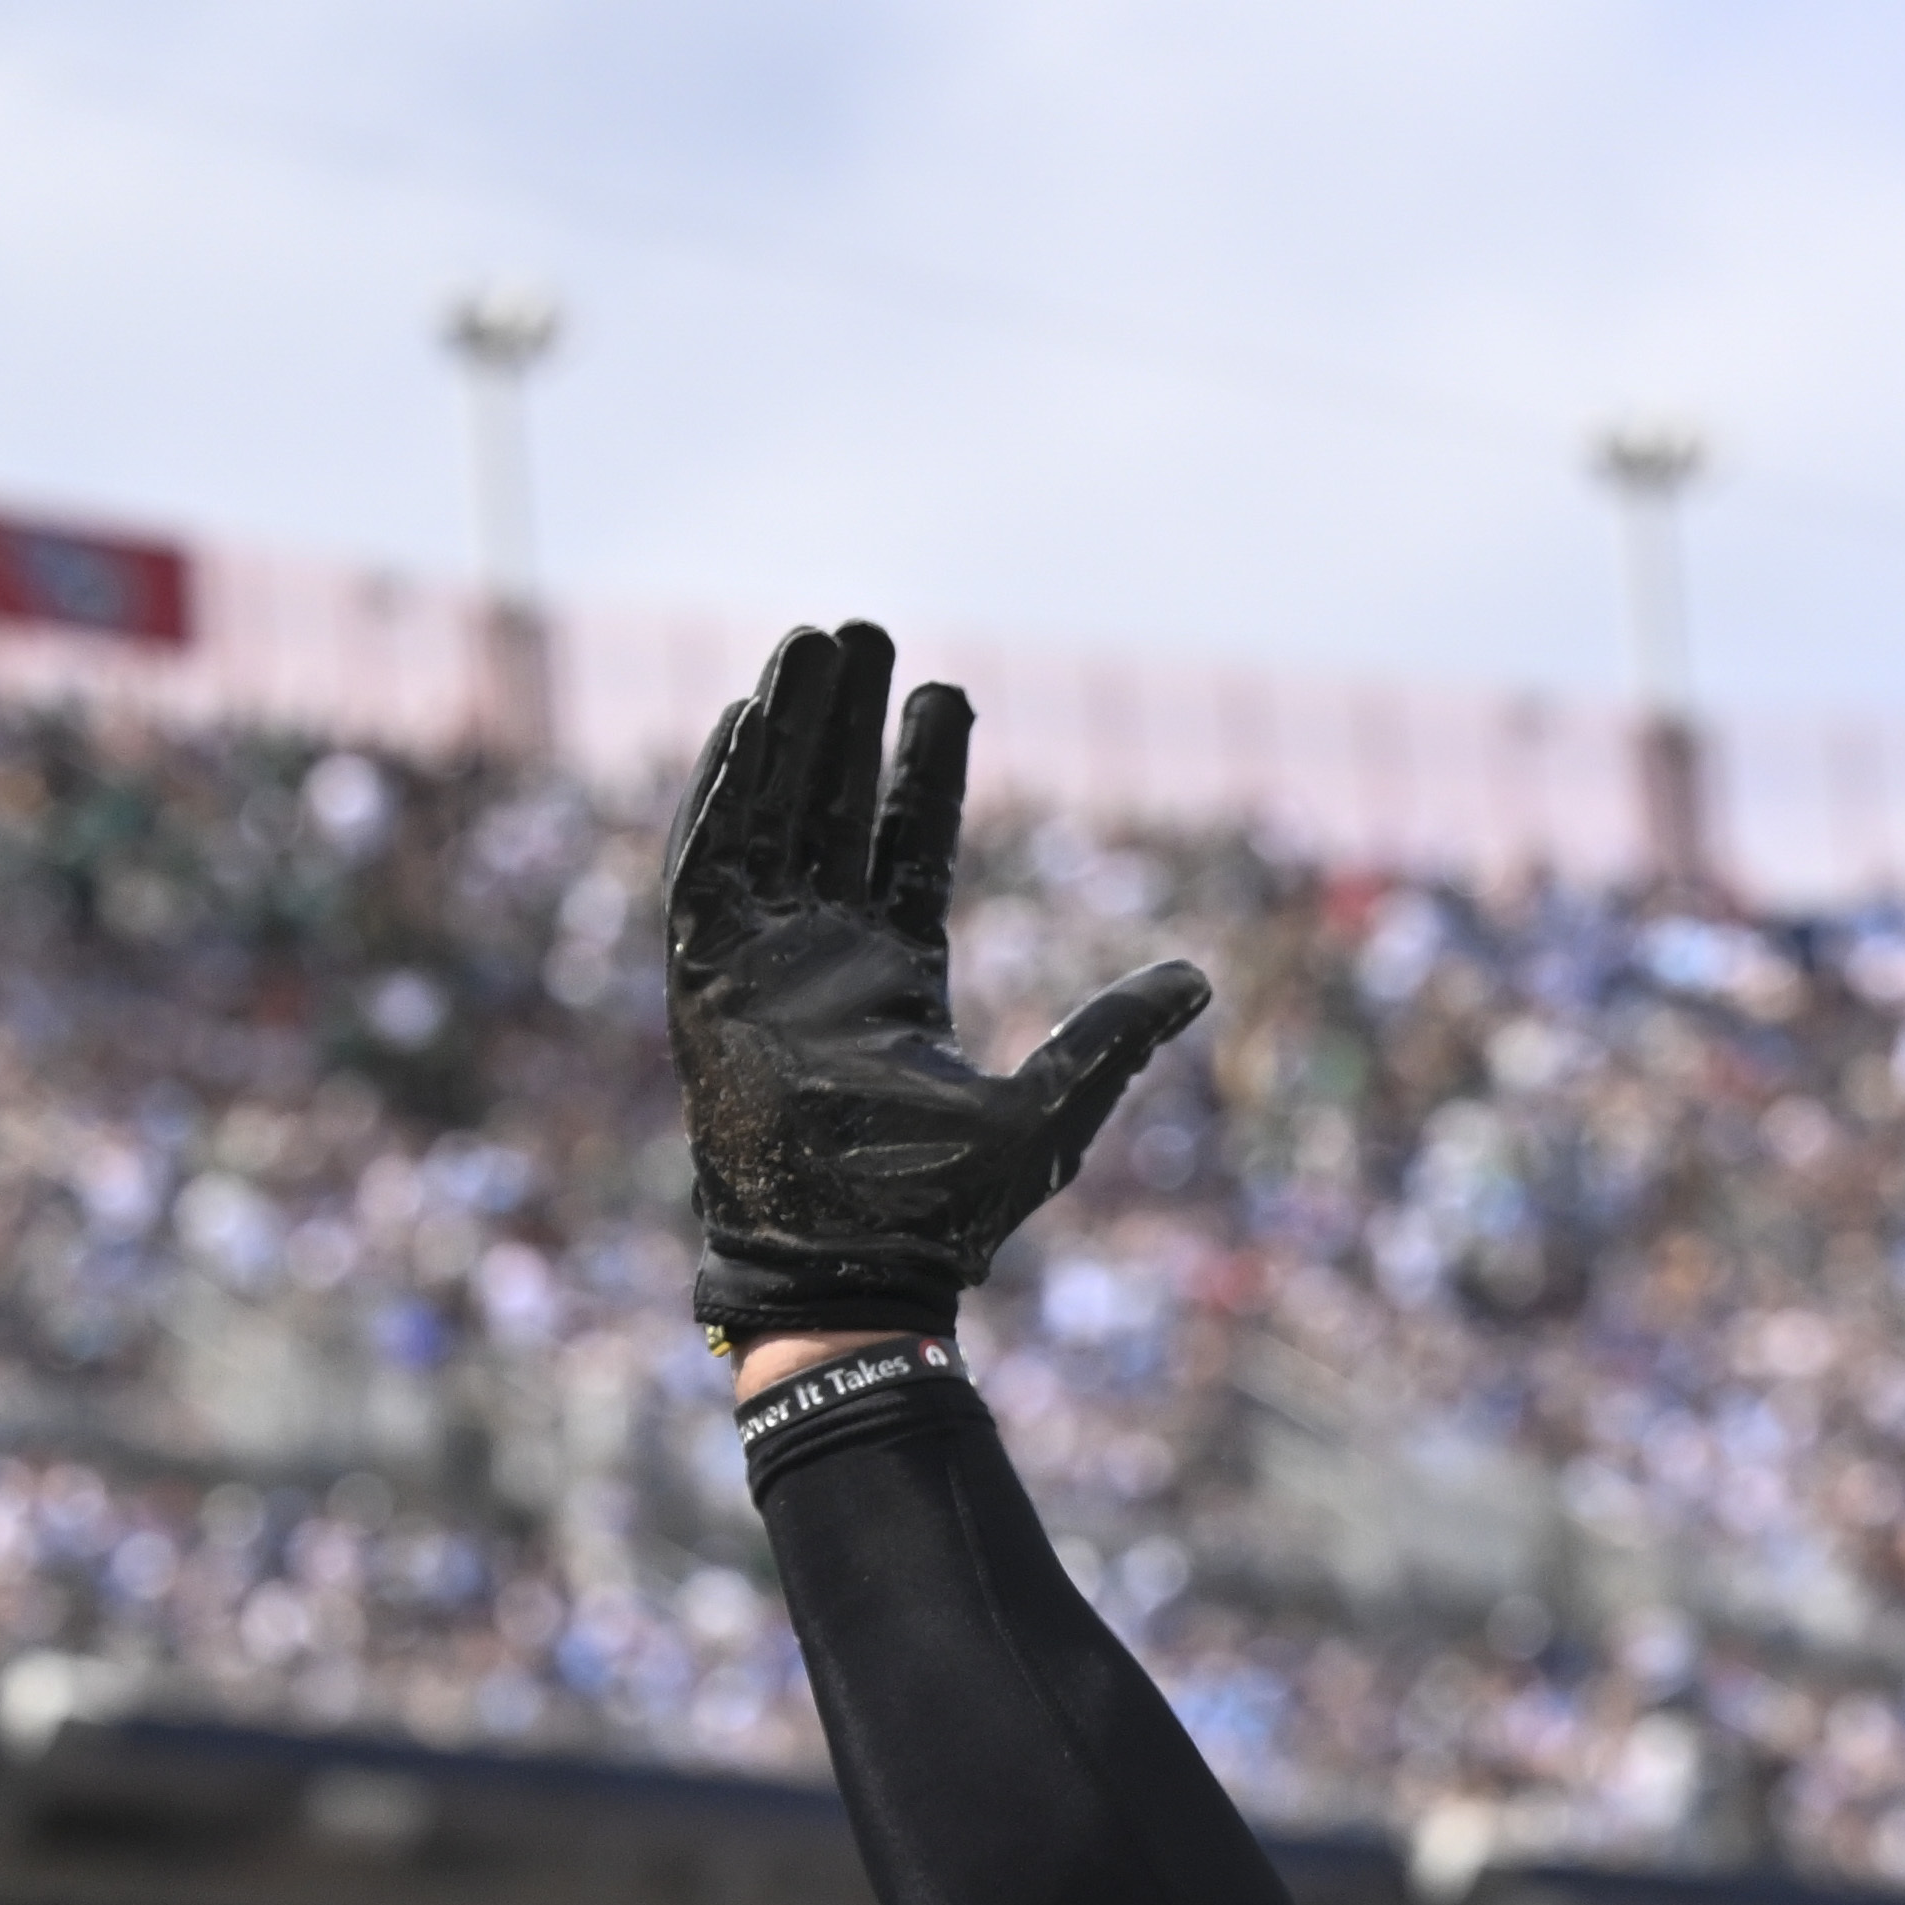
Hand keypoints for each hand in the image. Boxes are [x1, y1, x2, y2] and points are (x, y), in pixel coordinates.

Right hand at [664, 618, 1213, 1347]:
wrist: (853, 1272)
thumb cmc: (943, 1214)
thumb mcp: (1050, 1112)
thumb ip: (1113, 1039)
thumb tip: (1200, 978)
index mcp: (898, 977)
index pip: (912, 845)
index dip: (928, 767)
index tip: (946, 689)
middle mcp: (825, 959)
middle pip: (834, 810)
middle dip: (846, 723)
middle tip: (862, 631)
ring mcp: (763, 967)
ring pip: (771, 818)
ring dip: (786, 733)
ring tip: (810, 645)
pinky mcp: (706, 986)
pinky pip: (704, 871)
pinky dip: (720, 799)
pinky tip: (741, 724)